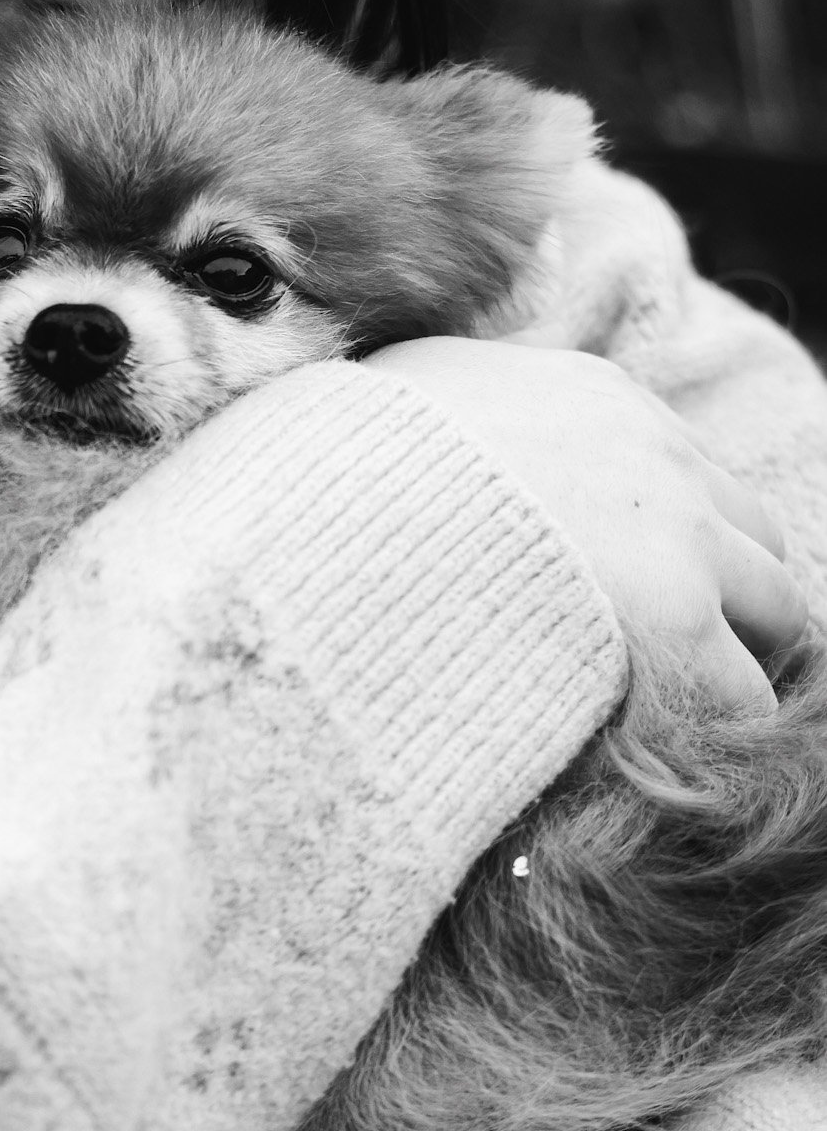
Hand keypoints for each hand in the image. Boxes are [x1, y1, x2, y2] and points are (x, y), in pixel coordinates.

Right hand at [368, 337, 807, 715]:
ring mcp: (682, 542)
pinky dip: (715, 720)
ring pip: (779, 611)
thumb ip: (457, 398)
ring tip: (674, 700)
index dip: (661, 530)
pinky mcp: (677, 624)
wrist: (351, 514)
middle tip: (667, 642)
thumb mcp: (412, 386)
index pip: (681, 467)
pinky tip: (663, 744)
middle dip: (725, 589)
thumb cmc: (355, 463)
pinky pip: (745, 695)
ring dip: (735, 653)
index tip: (619, 572)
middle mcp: (663, 460)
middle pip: (756, 534)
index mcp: (602, 398)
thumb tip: (436, 412)